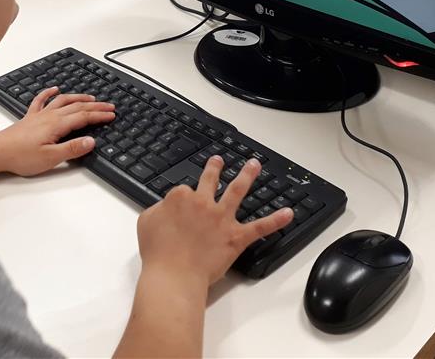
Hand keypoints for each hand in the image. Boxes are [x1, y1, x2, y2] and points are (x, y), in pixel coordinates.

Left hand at [0, 87, 114, 176]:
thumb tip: (91, 141)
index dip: (99, 115)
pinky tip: (54, 89)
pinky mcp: (30, 118)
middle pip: (77, 106)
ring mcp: (39, 115)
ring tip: (90, 97)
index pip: (84, 117)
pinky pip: (41, 100)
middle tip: (109, 106)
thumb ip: (72, 149)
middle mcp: (49, 116)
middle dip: (95, 105)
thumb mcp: (50, 158)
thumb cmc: (20, 156)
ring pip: (63, 100)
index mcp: (57, 125)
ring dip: (78, 97)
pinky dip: (49, 93)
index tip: (112, 115)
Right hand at [136, 156, 292, 287]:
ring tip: (254, 165)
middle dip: (215, 168)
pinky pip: (259, 227)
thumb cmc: (158, 252)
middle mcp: (203, 202)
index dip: (181, 201)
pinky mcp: (235, 236)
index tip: (178, 211)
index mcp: (181, 197)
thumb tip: (165, 208)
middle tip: (219, 160)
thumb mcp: (146, 222)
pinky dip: (275, 221)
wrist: (174, 274)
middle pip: (210, 181)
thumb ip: (158, 209)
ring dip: (247, 176)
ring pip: (237, 191)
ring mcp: (222, 218)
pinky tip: (288, 214)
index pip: (184, 190)